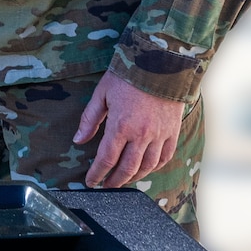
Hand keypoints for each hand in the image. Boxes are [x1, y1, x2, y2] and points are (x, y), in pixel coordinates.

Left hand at [74, 73, 187, 187]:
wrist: (160, 64)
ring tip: (123, 180)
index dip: (97, 173)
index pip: (106, 159)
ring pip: (147, 167)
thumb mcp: (101, 94)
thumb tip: (78, 140)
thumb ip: (89, 119)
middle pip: (127, 168)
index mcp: (121, 126)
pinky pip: (165, 157)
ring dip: (134, 177)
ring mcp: (160, 135)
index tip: (90, 182)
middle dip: (115, 180)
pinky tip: (146, 169)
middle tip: (106, 186)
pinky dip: (154, 167)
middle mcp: (141, 135)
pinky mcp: (173, 132)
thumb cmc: (127, 77)